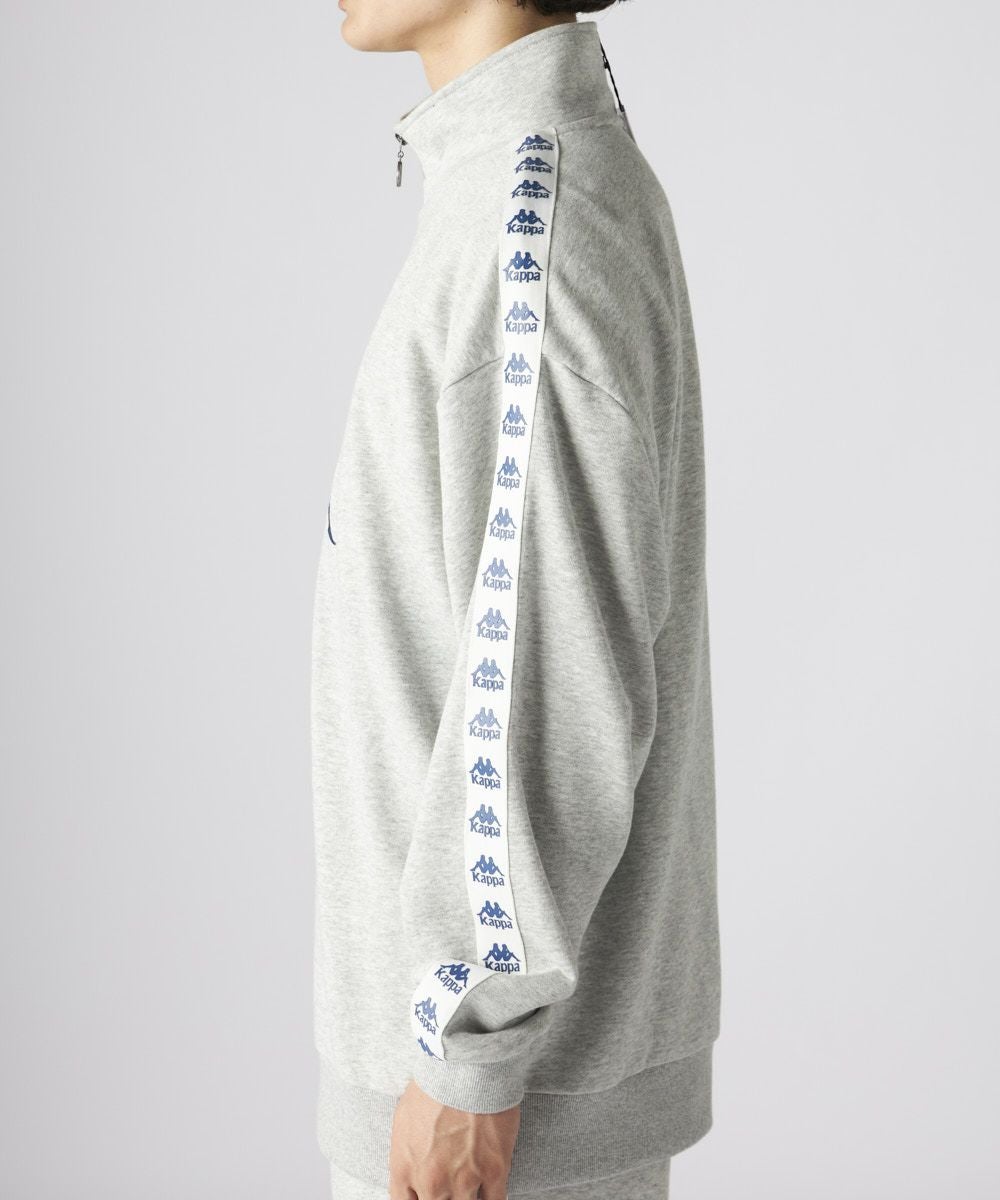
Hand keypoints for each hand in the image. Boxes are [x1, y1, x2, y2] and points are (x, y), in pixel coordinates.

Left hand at [388, 1079, 520, 1199]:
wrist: (465, 1065)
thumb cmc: (434, 1083)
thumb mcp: (403, 1119)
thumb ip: (405, 1153)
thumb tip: (411, 1166)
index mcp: (405, 1169)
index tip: (427, 1194)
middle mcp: (432, 1182)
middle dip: (443, 1198)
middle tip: (451, 1185)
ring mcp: (464, 1179)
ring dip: (468, 1198)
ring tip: (470, 1186)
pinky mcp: (494, 1170)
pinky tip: (490, 1192)